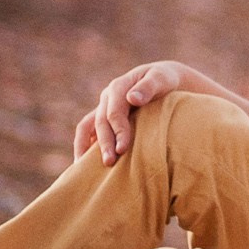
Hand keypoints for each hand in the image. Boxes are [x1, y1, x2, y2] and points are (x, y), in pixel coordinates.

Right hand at [74, 60, 199, 163]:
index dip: (118, 131)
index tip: (123, 149)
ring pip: (87, 127)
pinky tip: (85, 165)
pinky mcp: (104, 119)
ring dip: (84, 147)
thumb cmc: (164, 81)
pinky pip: (88, 132)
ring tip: (84, 168)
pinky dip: (84, 146)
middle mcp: (106, 98)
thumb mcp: (161, 79)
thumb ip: (148, 87)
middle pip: (100, 122)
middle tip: (110, 163)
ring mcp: (103, 108)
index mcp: (118, 87)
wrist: (162, 81)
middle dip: (104, 143)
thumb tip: (132, 98)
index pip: (114, 112)